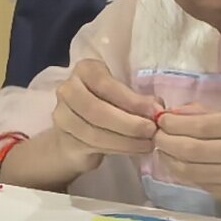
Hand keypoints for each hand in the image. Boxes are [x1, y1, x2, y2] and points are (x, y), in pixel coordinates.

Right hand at [43, 58, 165, 163]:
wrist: (75, 136)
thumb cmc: (105, 107)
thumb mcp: (120, 97)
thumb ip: (135, 100)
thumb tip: (157, 109)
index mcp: (84, 70)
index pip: (105, 84)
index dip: (131, 100)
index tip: (155, 111)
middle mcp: (68, 90)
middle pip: (96, 110)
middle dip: (129, 123)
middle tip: (152, 131)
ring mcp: (63, 117)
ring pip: (95, 132)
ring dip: (126, 140)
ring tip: (148, 144)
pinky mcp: (66, 142)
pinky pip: (93, 147)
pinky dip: (119, 149)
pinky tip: (135, 150)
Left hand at [143, 96, 220, 218]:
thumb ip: (209, 116)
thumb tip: (171, 113)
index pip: (200, 125)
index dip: (173, 124)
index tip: (159, 120)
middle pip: (191, 146)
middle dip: (165, 140)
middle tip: (155, 136)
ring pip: (188, 167)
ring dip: (168, 158)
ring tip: (160, 149)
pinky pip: (195, 181)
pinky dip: (178, 171)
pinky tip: (173, 163)